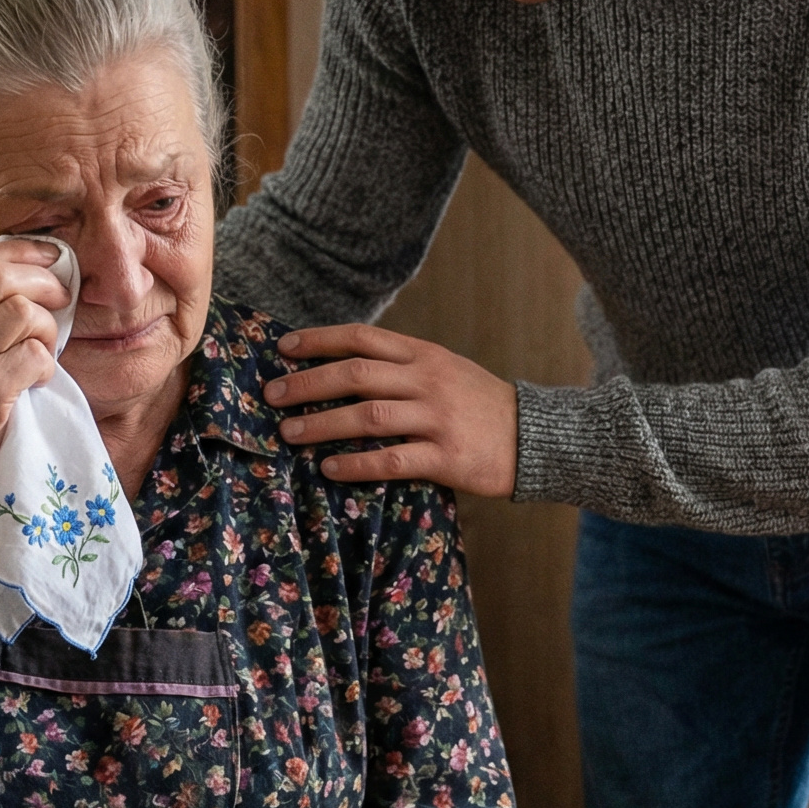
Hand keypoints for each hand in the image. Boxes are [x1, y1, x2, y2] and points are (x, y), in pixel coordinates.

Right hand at [0, 241, 66, 673]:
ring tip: (47, 344)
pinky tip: (39, 377)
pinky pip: (36, 356)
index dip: (15, 251)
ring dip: (48, 326)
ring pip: (22, 312)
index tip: (46, 256)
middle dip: (42, 280)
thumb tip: (5, 274)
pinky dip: (48, 363)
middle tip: (62, 296)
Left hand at [264, 325, 518, 496]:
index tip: (284, 348)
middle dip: (308, 383)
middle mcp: (428, 381)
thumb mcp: (445, 370)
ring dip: (322, 424)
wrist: (535, 437)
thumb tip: (342, 368)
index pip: (363, 339)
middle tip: (273, 395)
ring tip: (289, 434)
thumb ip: (402, 367)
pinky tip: (329, 468)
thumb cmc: (480, 405)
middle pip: (357, 374)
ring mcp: (438, 418)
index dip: (319, 341)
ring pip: (368, 416)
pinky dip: (356, 463)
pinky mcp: (446, 457)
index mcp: (425, 355)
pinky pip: (392, 459)